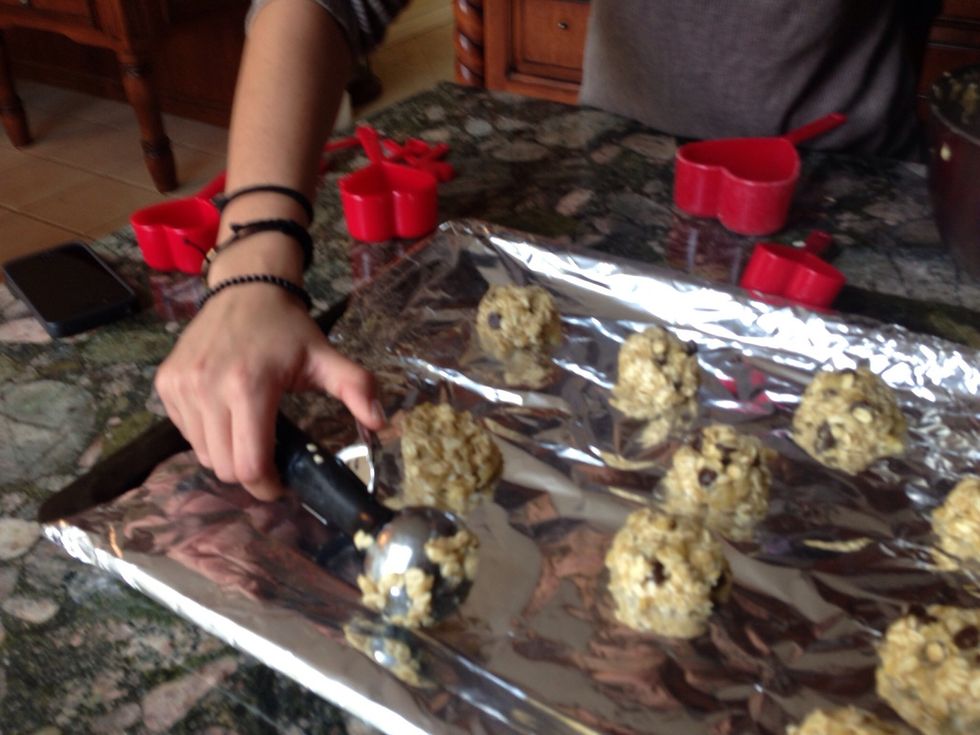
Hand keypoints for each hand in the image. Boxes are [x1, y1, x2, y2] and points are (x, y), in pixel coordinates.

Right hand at [155, 285, 383, 500]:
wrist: (246, 288)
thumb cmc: (288, 329)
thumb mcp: (326, 357)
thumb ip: (357, 388)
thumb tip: (381, 422)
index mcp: (250, 387)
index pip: (249, 465)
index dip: (267, 486)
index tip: (282, 483)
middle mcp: (208, 388)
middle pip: (224, 467)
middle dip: (249, 473)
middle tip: (269, 457)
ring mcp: (181, 387)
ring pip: (202, 454)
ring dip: (226, 454)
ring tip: (249, 431)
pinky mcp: (166, 384)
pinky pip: (185, 432)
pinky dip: (205, 435)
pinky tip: (225, 413)